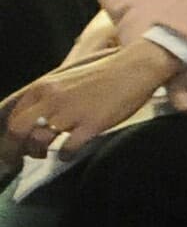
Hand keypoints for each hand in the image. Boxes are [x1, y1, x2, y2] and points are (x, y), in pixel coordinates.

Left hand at [6, 44, 174, 156]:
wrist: (135, 69)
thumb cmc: (104, 74)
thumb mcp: (67, 80)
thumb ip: (48, 96)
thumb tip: (36, 118)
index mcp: (43, 87)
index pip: (14, 117)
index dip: (10, 136)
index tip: (14, 146)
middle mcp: (52, 99)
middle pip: (18, 130)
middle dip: (15, 148)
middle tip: (22, 157)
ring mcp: (71, 113)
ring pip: (39, 140)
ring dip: (39, 152)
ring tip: (46, 154)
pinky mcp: (90, 124)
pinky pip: (67, 148)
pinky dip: (64, 156)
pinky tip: (68, 155)